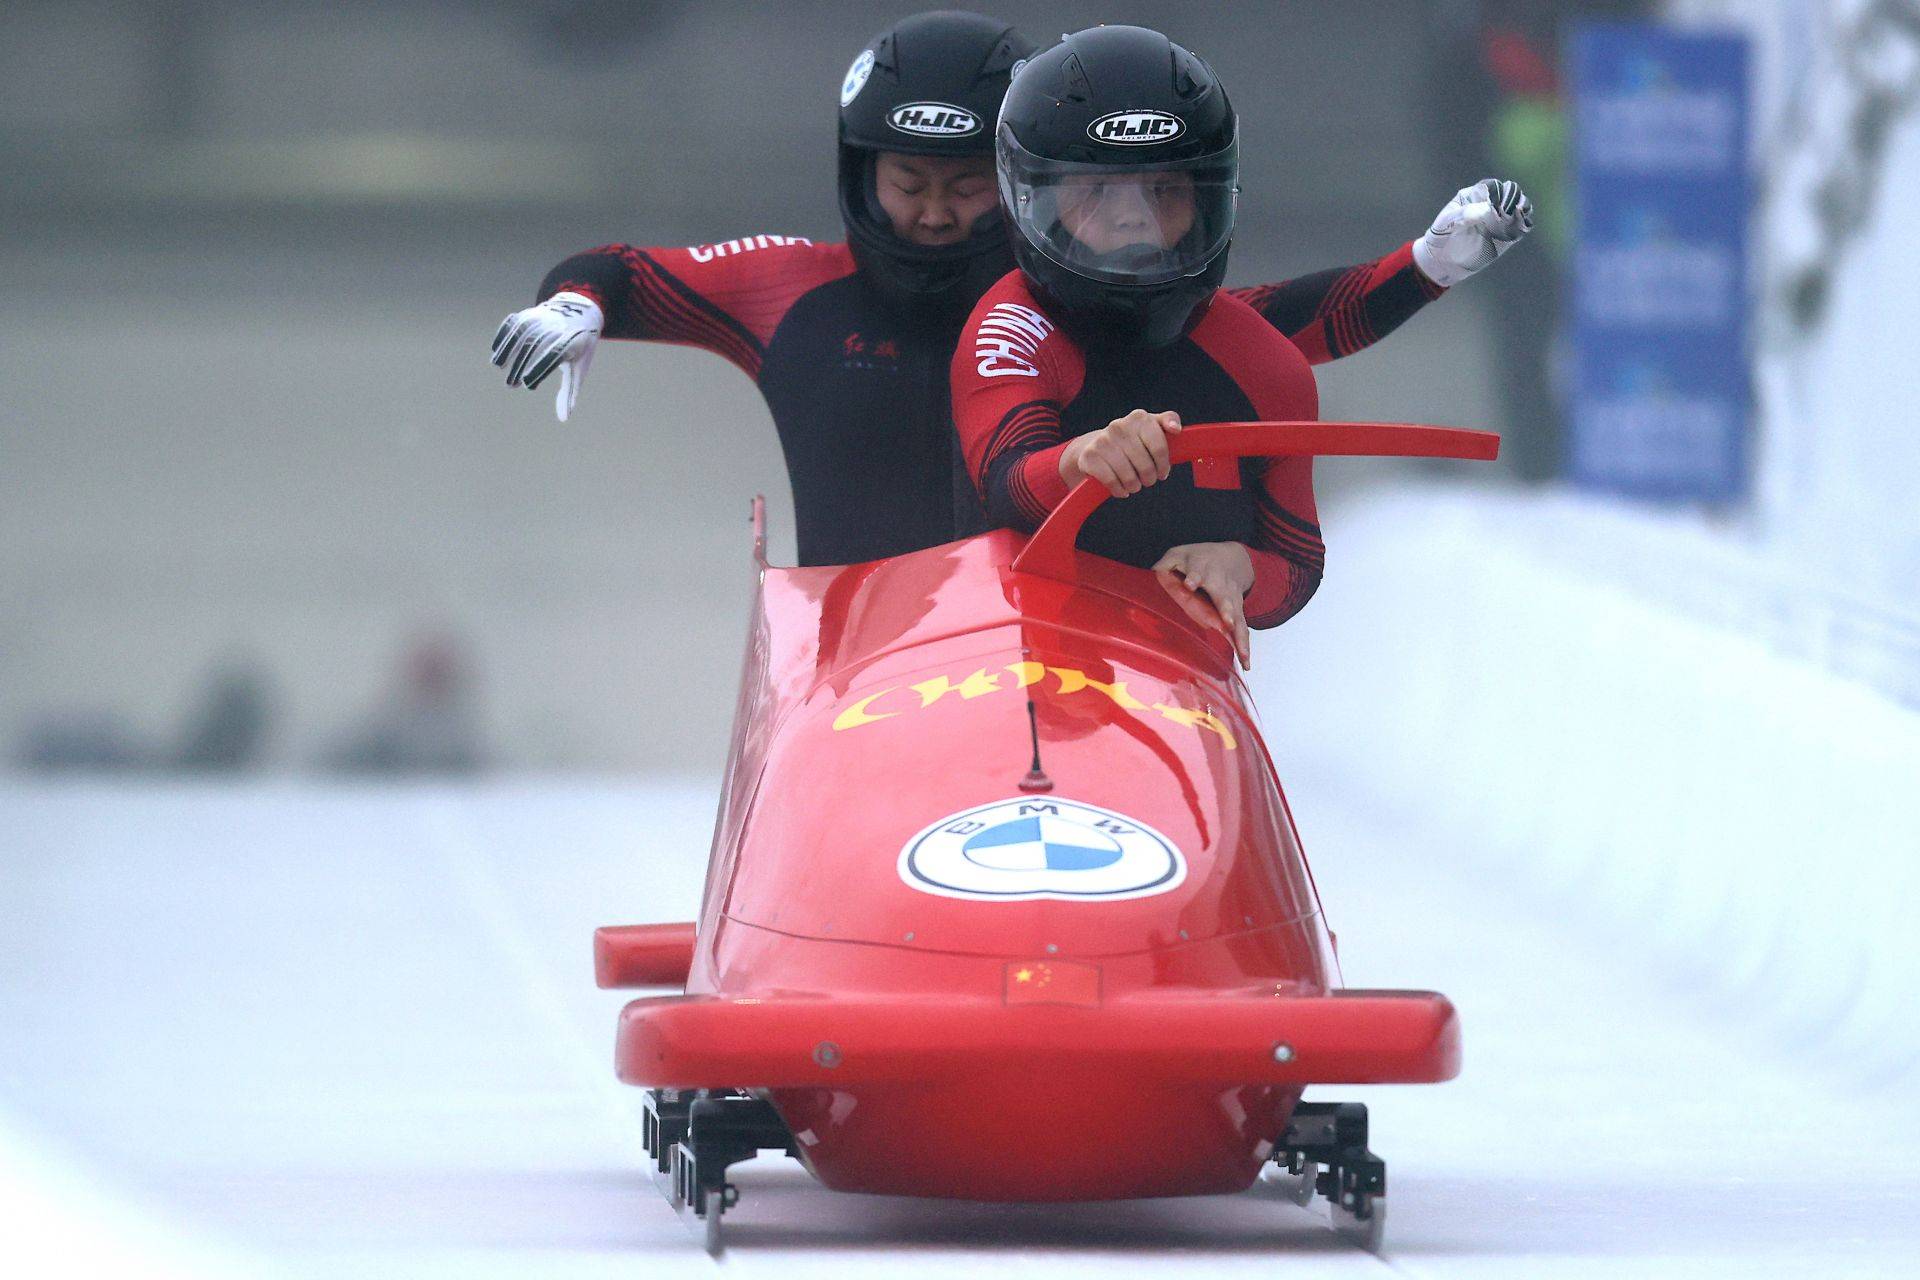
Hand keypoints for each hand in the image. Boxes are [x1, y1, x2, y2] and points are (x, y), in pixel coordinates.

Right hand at [490, 291, 602, 421]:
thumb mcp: (579, 367)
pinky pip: (513, 323)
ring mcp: (541, 317)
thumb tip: (564, 419)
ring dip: (507, 349)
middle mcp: (556, 326)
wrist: (581, 313)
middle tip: (510, 385)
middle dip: (520, 364)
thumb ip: (569, 391)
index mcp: (572, 340)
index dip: (540, 368)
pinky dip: (503, 336)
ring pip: (521, 332)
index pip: (555, 354)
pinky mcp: (530, 313)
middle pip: (535, 344)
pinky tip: (496, 352)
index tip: (528, 385)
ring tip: (498, 367)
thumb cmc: (579, 349)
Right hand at [1060, 409, 1181, 496]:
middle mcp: (1119, 426)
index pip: (1160, 448)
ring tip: (1134, 485)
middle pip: (1145, 465)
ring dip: (1134, 486)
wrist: (1093, 446)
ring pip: (1129, 476)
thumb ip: (1168, 421)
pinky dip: (1119, 490)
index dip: (1163, 465)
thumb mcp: (1150, 427)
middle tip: (1147, 480)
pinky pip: (1112, 482)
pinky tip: (1121, 489)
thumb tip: (1176, 429)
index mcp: (1139, 418)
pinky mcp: (1090, 457)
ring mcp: (1102, 441)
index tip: (1162, 472)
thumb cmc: (1130, 440)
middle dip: (1149, 478)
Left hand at [1153, 541, 1253, 669]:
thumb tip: (1157, 572)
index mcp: (1203, 569)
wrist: (1233, 559)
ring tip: (1242, 652)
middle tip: (1227, 621)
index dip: (1194, 577)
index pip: (1198, 572)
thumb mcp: (1179, 555)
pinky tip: (1246, 663)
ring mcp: (1232, 600)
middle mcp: (1221, 585)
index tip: (1190, 584)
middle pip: (1224, 597)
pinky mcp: (1238, 614)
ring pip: (1237, 618)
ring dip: (1239, 634)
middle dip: (1226, 609)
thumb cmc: (1197, 560)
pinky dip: (1244, 647)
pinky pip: (1242, 631)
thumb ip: (1167, 564)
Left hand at [1412, 178, 1533, 287]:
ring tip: (1516, 216)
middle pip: (1510, 192)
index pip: (1492, 186)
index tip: (1495, 204)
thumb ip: (1465, 214)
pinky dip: (1525, 222)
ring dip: (1522, 208)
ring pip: (1520, 205)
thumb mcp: (1447, 223)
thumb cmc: (1442, 236)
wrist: (1443, 261)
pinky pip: (1522, 224)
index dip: (1498, 191)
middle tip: (1506, 211)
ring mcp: (1500, 218)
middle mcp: (1490, 203)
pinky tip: (1521, 226)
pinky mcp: (1507, 234)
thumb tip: (1488, 209)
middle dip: (1512, 198)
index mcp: (1474, 195)